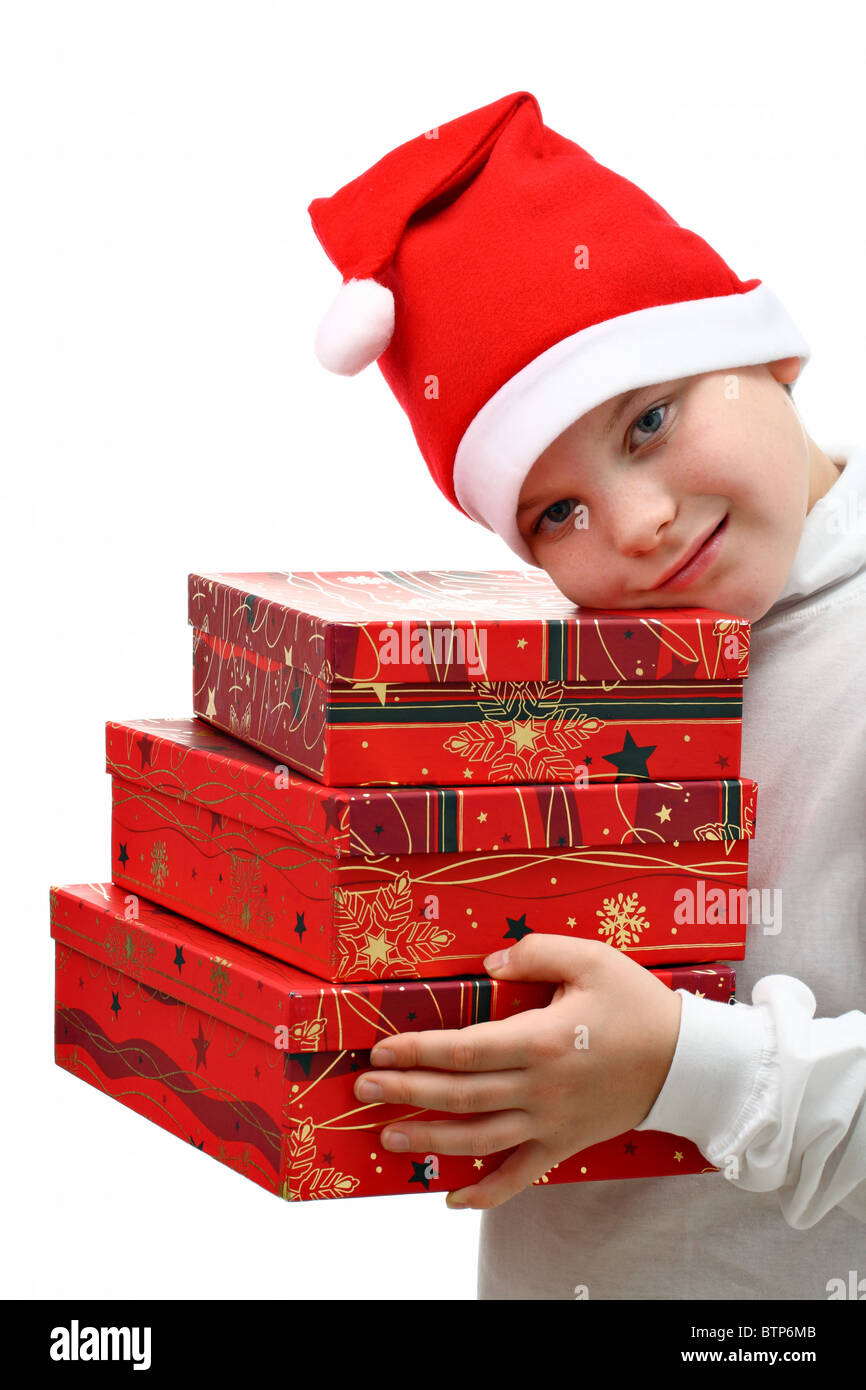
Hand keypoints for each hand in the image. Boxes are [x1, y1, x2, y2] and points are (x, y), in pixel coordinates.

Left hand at [353, 935, 682, 1209]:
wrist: (687, 1060)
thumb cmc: (636, 1003)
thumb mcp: (591, 959)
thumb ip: (536, 954)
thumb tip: (490, 966)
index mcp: (539, 1041)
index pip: (464, 1051)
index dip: (418, 1051)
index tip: (382, 1049)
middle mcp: (539, 1089)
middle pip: (460, 1096)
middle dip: (406, 1092)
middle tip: (363, 1088)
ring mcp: (551, 1123)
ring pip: (479, 1139)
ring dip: (430, 1139)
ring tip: (388, 1134)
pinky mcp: (564, 1144)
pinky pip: (521, 1175)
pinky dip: (486, 1193)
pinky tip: (453, 1199)